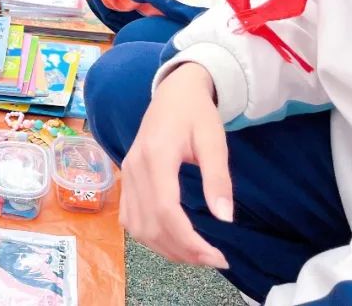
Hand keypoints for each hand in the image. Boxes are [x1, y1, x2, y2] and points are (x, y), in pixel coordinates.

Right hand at [120, 63, 231, 269]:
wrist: (173, 92)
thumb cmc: (196, 113)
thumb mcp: (214, 140)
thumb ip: (218, 178)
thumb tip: (225, 219)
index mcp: (156, 155)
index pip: (165, 210)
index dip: (189, 240)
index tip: (217, 256)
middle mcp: (134, 167)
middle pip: (150, 224)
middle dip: (182, 250)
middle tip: (214, 259)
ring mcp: (127, 173)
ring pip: (137, 226)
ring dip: (165, 248)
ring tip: (196, 254)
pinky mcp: (126, 178)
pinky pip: (130, 218)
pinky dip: (150, 236)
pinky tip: (173, 240)